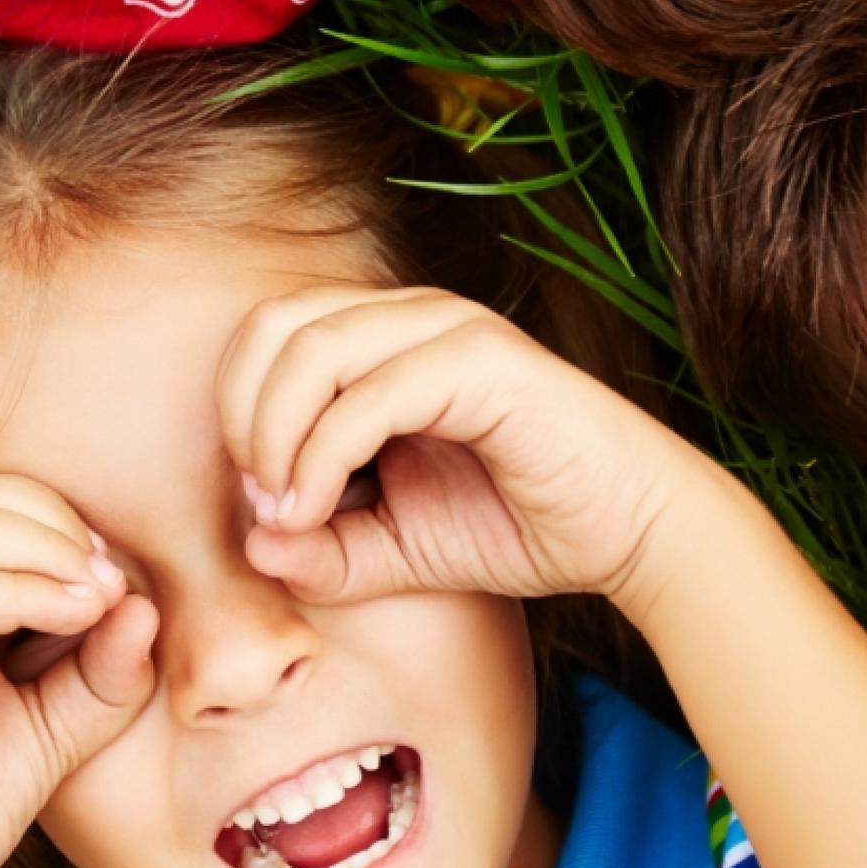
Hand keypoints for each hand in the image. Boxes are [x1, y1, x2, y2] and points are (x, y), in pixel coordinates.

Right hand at [0, 472, 157, 867]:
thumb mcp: (53, 728)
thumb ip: (99, 671)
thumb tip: (142, 602)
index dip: (52, 516)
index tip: (115, 570)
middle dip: (47, 515)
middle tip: (108, 569)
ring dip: (41, 544)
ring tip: (99, 589)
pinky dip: (22, 590)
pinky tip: (76, 614)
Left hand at [219, 285, 696, 608]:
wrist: (632, 532)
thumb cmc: (518, 526)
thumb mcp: (396, 550)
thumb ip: (323, 550)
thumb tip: (253, 546)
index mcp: (384, 338)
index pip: (268, 333)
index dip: (234, 409)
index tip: (256, 499)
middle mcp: (411, 317)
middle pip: (276, 324)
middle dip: (240, 413)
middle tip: (260, 499)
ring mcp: (449, 330)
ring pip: (313, 346)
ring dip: (273, 433)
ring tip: (286, 508)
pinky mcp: (484, 362)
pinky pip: (371, 393)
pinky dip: (322, 453)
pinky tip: (317, 510)